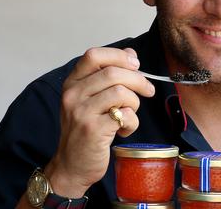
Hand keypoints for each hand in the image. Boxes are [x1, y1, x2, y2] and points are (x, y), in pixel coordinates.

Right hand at [44, 47, 154, 197]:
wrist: (72, 165)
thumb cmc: (85, 130)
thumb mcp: (90, 99)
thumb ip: (108, 76)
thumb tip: (131, 55)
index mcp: (72, 83)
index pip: (94, 55)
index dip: (119, 56)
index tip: (136, 65)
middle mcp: (73, 95)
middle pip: (113, 72)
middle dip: (138, 80)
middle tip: (148, 90)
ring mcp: (81, 112)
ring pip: (121, 92)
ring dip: (135, 103)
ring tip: (130, 114)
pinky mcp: (93, 130)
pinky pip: (126, 115)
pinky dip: (133, 122)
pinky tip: (124, 130)